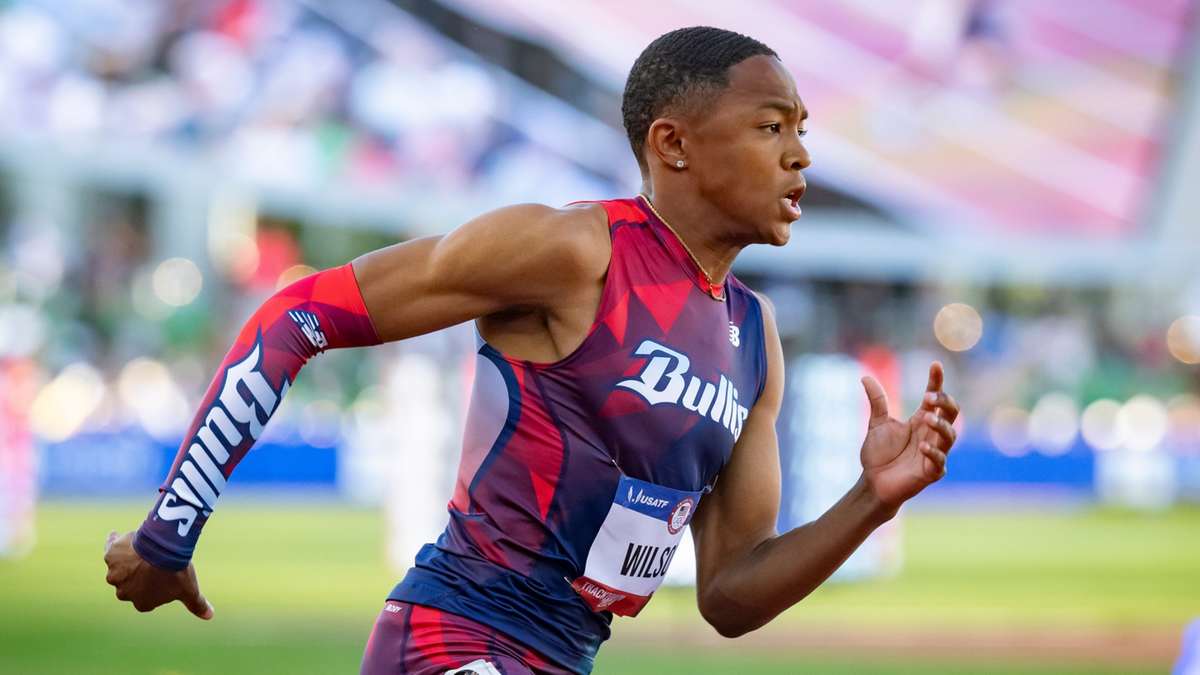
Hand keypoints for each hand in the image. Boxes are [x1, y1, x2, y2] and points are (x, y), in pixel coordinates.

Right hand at [104, 530, 212, 619]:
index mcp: (142, 603)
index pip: (145, 597)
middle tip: (150, 563)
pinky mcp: (111, 556)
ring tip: (137, 549)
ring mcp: (115, 574)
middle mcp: (123, 593)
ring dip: (125, 560)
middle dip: (138, 575)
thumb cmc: (176, 571)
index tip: (160, 576)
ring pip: (118, 567)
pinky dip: (113, 542)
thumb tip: (209, 616)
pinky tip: (116, 535)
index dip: (153, 586)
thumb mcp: (189, 589)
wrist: (164, 549)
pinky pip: (110, 547)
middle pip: (128, 584)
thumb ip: (196, 604)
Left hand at [859, 362, 958, 507]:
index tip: (935, 365)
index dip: (937, 382)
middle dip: (945, 402)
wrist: (873, 482)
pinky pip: (940, 462)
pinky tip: (923, 446)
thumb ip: (877, 401)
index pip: (935, 398)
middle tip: (930, 397)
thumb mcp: (877, 423)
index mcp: (920, 420)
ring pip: (950, 436)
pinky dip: (934, 453)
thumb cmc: (878, 454)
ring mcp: (934, 453)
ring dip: (941, 425)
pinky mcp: (931, 472)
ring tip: (927, 417)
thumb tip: (865, 376)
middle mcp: (931, 434)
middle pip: (951, 413)